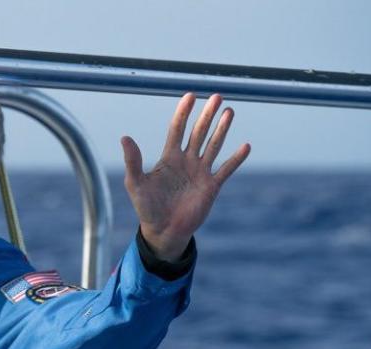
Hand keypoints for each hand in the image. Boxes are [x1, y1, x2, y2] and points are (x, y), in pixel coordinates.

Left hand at [121, 93, 249, 260]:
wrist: (163, 231)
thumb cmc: (147, 208)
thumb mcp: (135, 183)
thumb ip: (132, 161)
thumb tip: (124, 138)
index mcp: (169, 158)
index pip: (177, 129)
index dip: (183, 113)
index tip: (190, 95)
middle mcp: (186, 161)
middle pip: (198, 132)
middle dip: (207, 115)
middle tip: (216, 96)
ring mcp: (200, 172)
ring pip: (213, 146)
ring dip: (222, 129)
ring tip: (230, 111)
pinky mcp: (211, 186)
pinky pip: (226, 169)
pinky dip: (236, 159)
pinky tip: (245, 146)